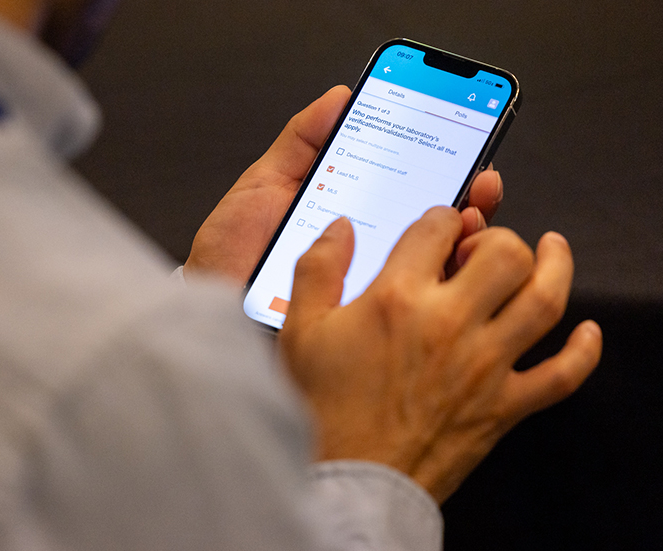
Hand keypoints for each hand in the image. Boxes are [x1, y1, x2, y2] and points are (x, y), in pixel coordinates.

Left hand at [183, 87, 503, 286]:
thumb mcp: (264, 183)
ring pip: (430, 265)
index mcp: (348, 215)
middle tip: (479, 183)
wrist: (208, 302)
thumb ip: (301, 141)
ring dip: (463, 238)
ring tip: (469, 216)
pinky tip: (447, 260)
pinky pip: (406, 301)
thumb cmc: (231, 248)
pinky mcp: (357, 317)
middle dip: (467, 199)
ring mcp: (364, 284)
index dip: (441, 166)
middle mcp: (364, 250)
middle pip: (430, 226)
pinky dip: (435, 281)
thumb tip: (341, 97)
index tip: (466, 145)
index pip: (406, 187)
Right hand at [279, 208, 601, 503]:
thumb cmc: (322, 409)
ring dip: (557, 267)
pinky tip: (585, 331)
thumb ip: (318, 268)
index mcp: (398, 298)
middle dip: (497, 238)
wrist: (348, 481)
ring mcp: (484, 366)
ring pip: (544, 300)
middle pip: (505, 252)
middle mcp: (449, 324)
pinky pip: (562, 375)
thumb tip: (339, 229)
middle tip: (482, 248)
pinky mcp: (502, 406)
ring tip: (552, 250)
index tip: (437, 229)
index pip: (438, 227)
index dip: (440, 218)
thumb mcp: (301, 329)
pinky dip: (583, 351)